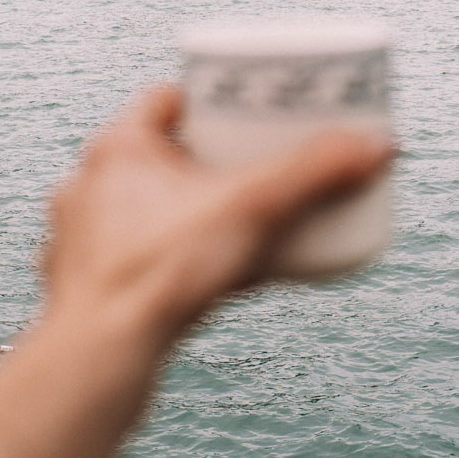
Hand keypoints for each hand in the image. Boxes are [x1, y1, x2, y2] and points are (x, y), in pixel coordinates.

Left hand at [39, 85, 391, 347]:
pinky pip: (131, 261)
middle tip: (256, 173)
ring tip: (233, 230)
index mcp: (119, 148)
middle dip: (208, 164)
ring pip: (141, 211)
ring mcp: (80, 239)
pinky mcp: (83, 288)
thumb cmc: (160, 272)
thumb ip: (317, 175)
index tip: (250, 113)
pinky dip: (164, 264)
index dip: (212, 103)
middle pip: (160, 156)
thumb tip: (379, 145)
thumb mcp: (253, 210)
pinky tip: (199, 282)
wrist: (99, 356)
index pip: (167, 101)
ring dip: (182, 215)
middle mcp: (88, 185)